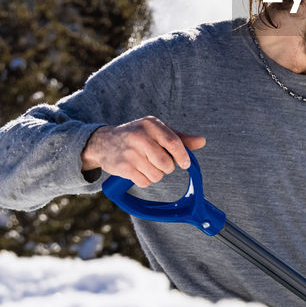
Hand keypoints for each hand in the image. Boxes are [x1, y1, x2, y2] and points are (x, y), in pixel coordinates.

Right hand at [81, 116, 206, 186]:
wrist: (103, 142)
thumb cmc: (137, 136)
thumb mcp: (156, 131)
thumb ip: (179, 137)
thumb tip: (202, 141)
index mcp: (151, 124)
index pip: (173, 142)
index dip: (182, 156)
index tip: (185, 164)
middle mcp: (140, 136)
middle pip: (166, 163)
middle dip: (166, 167)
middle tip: (158, 162)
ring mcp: (130, 152)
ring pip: (156, 175)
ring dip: (155, 174)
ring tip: (145, 164)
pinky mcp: (123, 167)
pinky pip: (144, 181)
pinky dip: (144, 180)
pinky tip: (136, 170)